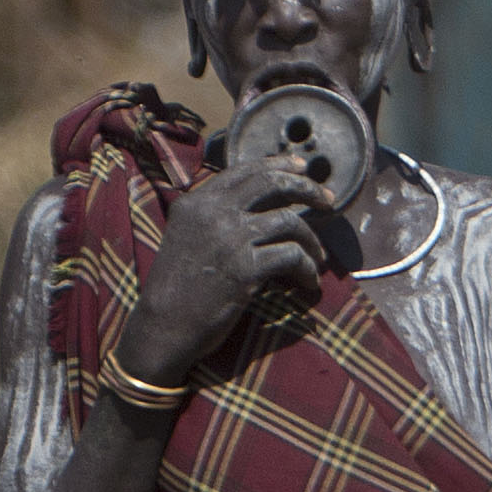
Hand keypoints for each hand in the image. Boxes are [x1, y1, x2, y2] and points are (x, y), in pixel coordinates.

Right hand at [117, 131, 338, 381]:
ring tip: (319, 258)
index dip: (279, 164)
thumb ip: (212, 216)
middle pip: (272, 184)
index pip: (245, 170)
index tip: (303, 168)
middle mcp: (213, 213)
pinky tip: (308, 282)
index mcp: (196, 202)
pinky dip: (307, 269)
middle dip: (308, 188)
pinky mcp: (245, 268)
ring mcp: (230, 239)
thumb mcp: (184, 237)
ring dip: (312, 240)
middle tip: (329, 201)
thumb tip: (258, 206)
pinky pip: (292, 257)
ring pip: (289, 222)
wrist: (162, 327)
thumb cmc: (175, 288)